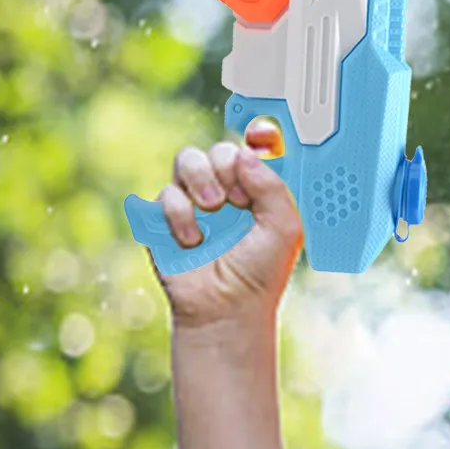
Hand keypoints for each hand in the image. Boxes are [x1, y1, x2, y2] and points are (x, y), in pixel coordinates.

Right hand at [147, 130, 303, 332]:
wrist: (227, 308)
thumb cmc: (260, 273)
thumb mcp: (284, 229)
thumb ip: (272, 187)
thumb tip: (246, 154)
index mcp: (255, 191)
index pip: (251, 150)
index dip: (253, 139)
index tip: (257, 141)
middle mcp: (225, 191)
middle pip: (217, 149)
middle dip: (224, 163)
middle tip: (235, 194)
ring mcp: (193, 202)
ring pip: (187, 159)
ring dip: (200, 177)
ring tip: (213, 208)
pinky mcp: (165, 218)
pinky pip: (165, 193)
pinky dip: (179, 213)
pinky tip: (194, 239)